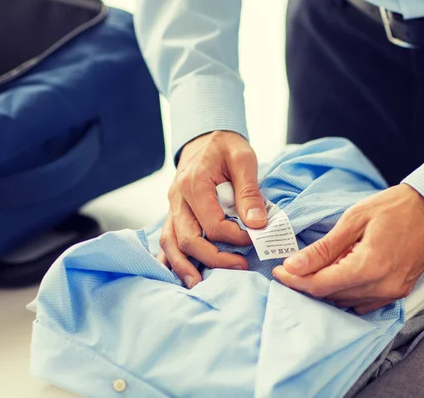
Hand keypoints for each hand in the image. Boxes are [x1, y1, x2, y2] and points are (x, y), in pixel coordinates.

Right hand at [158, 131, 266, 287]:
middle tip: (240, 267)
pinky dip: (170, 259)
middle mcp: (177, 198)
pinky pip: (166, 239)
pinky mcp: (173, 213)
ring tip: (199, 285)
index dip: (236, 237)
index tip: (255, 238)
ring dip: (184, 266)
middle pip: (189, 239)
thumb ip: (250, 191)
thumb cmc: (225, 147)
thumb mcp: (243, 158)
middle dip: (214, 258)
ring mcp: (172, 207)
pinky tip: (180, 275)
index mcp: (194, 183)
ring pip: (171, 243)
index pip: (213, 223)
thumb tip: (257, 223)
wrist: (205, 138)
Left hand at [272, 184, 423, 313]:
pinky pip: (363, 303)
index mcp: (369, 266)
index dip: (295, 281)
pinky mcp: (398, 292)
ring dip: (324, 289)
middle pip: (331, 296)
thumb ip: (323, 248)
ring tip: (311, 269)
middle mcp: (382, 286)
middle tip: (290, 268)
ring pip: (345, 302)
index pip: (321, 285)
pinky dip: (344, 293)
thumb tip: (295, 265)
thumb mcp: (353, 220)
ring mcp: (392, 292)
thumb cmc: (394, 208)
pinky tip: (336, 275)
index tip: (279, 271)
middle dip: (305, 284)